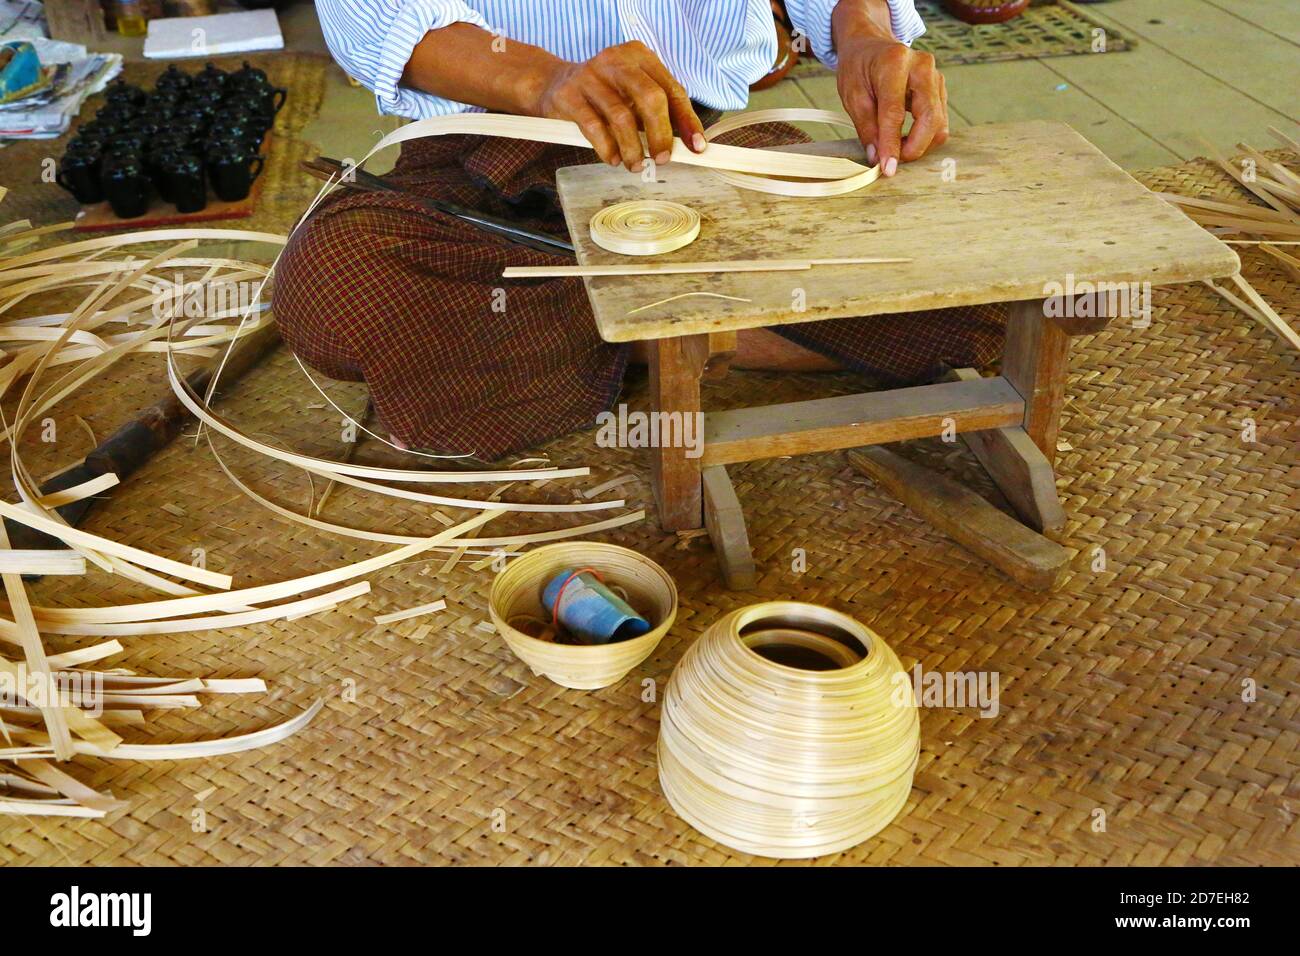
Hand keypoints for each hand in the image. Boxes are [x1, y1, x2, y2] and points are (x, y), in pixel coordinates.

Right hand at [533, 40, 705, 170]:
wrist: (553, 83)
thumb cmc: (604, 94)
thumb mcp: (632, 92)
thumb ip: (656, 112)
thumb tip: (685, 146)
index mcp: (639, 56)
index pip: (672, 89)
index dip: (687, 121)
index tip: (696, 147)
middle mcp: (616, 61)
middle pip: (650, 98)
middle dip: (661, 134)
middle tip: (663, 159)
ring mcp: (590, 76)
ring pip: (621, 117)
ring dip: (633, 148)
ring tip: (636, 165)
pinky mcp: (569, 95)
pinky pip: (594, 127)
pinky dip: (607, 148)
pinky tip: (613, 159)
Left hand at [835, 32, 947, 175]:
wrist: (871, 47)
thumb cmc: (859, 69)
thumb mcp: (852, 96)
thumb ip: (866, 127)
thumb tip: (878, 158)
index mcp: (895, 62)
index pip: (895, 112)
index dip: (892, 143)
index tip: (887, 168)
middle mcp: (922, 66)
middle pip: (929, 117)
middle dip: (914, 147)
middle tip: (894, 161)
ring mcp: (936, 76)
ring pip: (939, 122)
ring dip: (920, 144)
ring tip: (895, 148)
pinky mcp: (940, 89)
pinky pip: (939, 120)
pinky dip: (924, 136)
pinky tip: (905, 138)